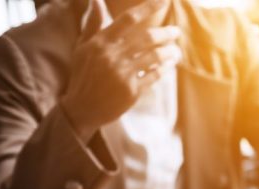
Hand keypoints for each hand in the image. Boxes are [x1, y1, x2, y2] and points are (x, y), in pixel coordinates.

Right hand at [59, 0, 181, 141]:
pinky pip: (154, 75)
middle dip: (166, 33)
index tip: (165, 1)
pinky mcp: (132, 91)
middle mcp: (112, 56)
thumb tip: (96, 0)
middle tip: (176, 31)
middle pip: (147, 38)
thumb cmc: (83, 75)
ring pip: (154, 57)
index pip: (129, 19)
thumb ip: (93, 24)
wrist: (82, 108)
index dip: (148, 8)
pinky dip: (164, 69)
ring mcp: (123, 74)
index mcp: (101, 42)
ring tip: (176, 51)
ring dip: (169, 52)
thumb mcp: (83, 47)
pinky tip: (169, 65)